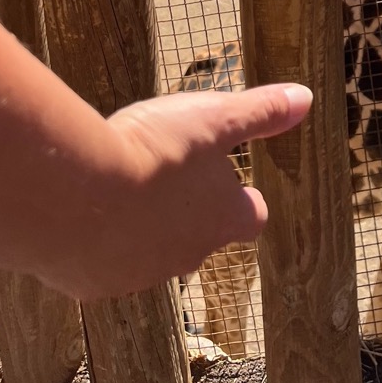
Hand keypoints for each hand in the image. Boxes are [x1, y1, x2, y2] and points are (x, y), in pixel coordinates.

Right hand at [40, 82, 311, 301]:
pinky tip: (83, 211)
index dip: (244, 200)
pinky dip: (97, 241)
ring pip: (150, 252)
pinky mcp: (93, 283)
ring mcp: (140, 274)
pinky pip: (101, 263)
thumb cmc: (156, 151)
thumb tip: (305, 99)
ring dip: (142, 226)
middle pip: (200, 237)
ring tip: (122, 189)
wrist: (76, 194)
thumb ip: (260, 112)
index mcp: (224, 218)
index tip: (237, 185)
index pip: (251, 216)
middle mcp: (189, 256)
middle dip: (190, 212)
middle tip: (169, 177)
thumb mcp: (215, 117)